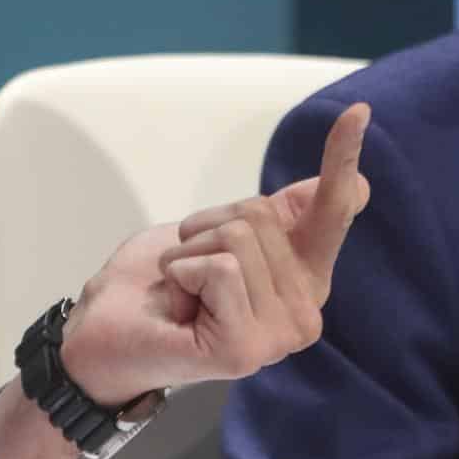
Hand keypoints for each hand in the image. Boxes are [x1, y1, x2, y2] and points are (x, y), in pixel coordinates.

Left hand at [60, 101, 372, 404]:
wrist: (102, 338)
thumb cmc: (154, 287)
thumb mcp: (215, 236)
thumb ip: (277, 217)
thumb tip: (349, 186)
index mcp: (300, 279)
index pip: (332, 211)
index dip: (341, 158)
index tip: (356, 109)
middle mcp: (304, 310)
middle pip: (259, 213)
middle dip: (204, 227)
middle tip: (186, 270)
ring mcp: (280, 334)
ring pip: (239, 237)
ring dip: (188, 251)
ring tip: (180, 290)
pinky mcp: (247, 348)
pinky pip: (220, 268)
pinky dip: (183, 272)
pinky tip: (178, 306)